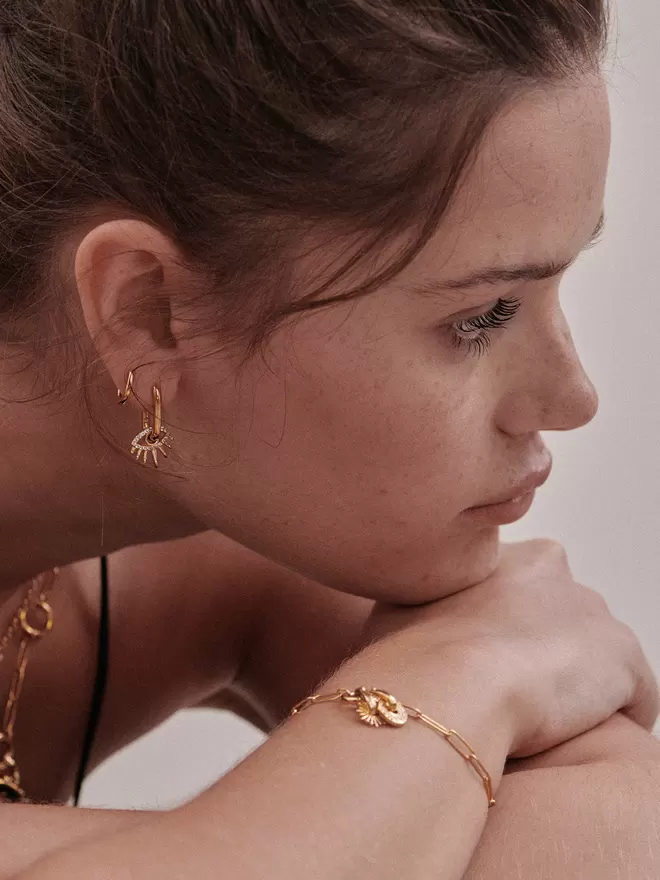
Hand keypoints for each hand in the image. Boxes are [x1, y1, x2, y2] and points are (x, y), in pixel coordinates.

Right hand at [359, 540, 658, 757]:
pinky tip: (565, 739)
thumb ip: (426, 600)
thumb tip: (420, 617)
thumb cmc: (412, 651)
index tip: (483, 662)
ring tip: (533, 722)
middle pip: (558, 618)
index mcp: (505, 554)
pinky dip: (607, 718)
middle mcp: (556, 570)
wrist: (449, 681)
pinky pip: (631, 695)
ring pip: (592, 655)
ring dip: (569, 684)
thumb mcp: (400, 606)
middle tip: (507, 694)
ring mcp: (593, 612)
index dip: (502, 631)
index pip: (521, 592)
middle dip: (540, 651)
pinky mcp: (623, 659)